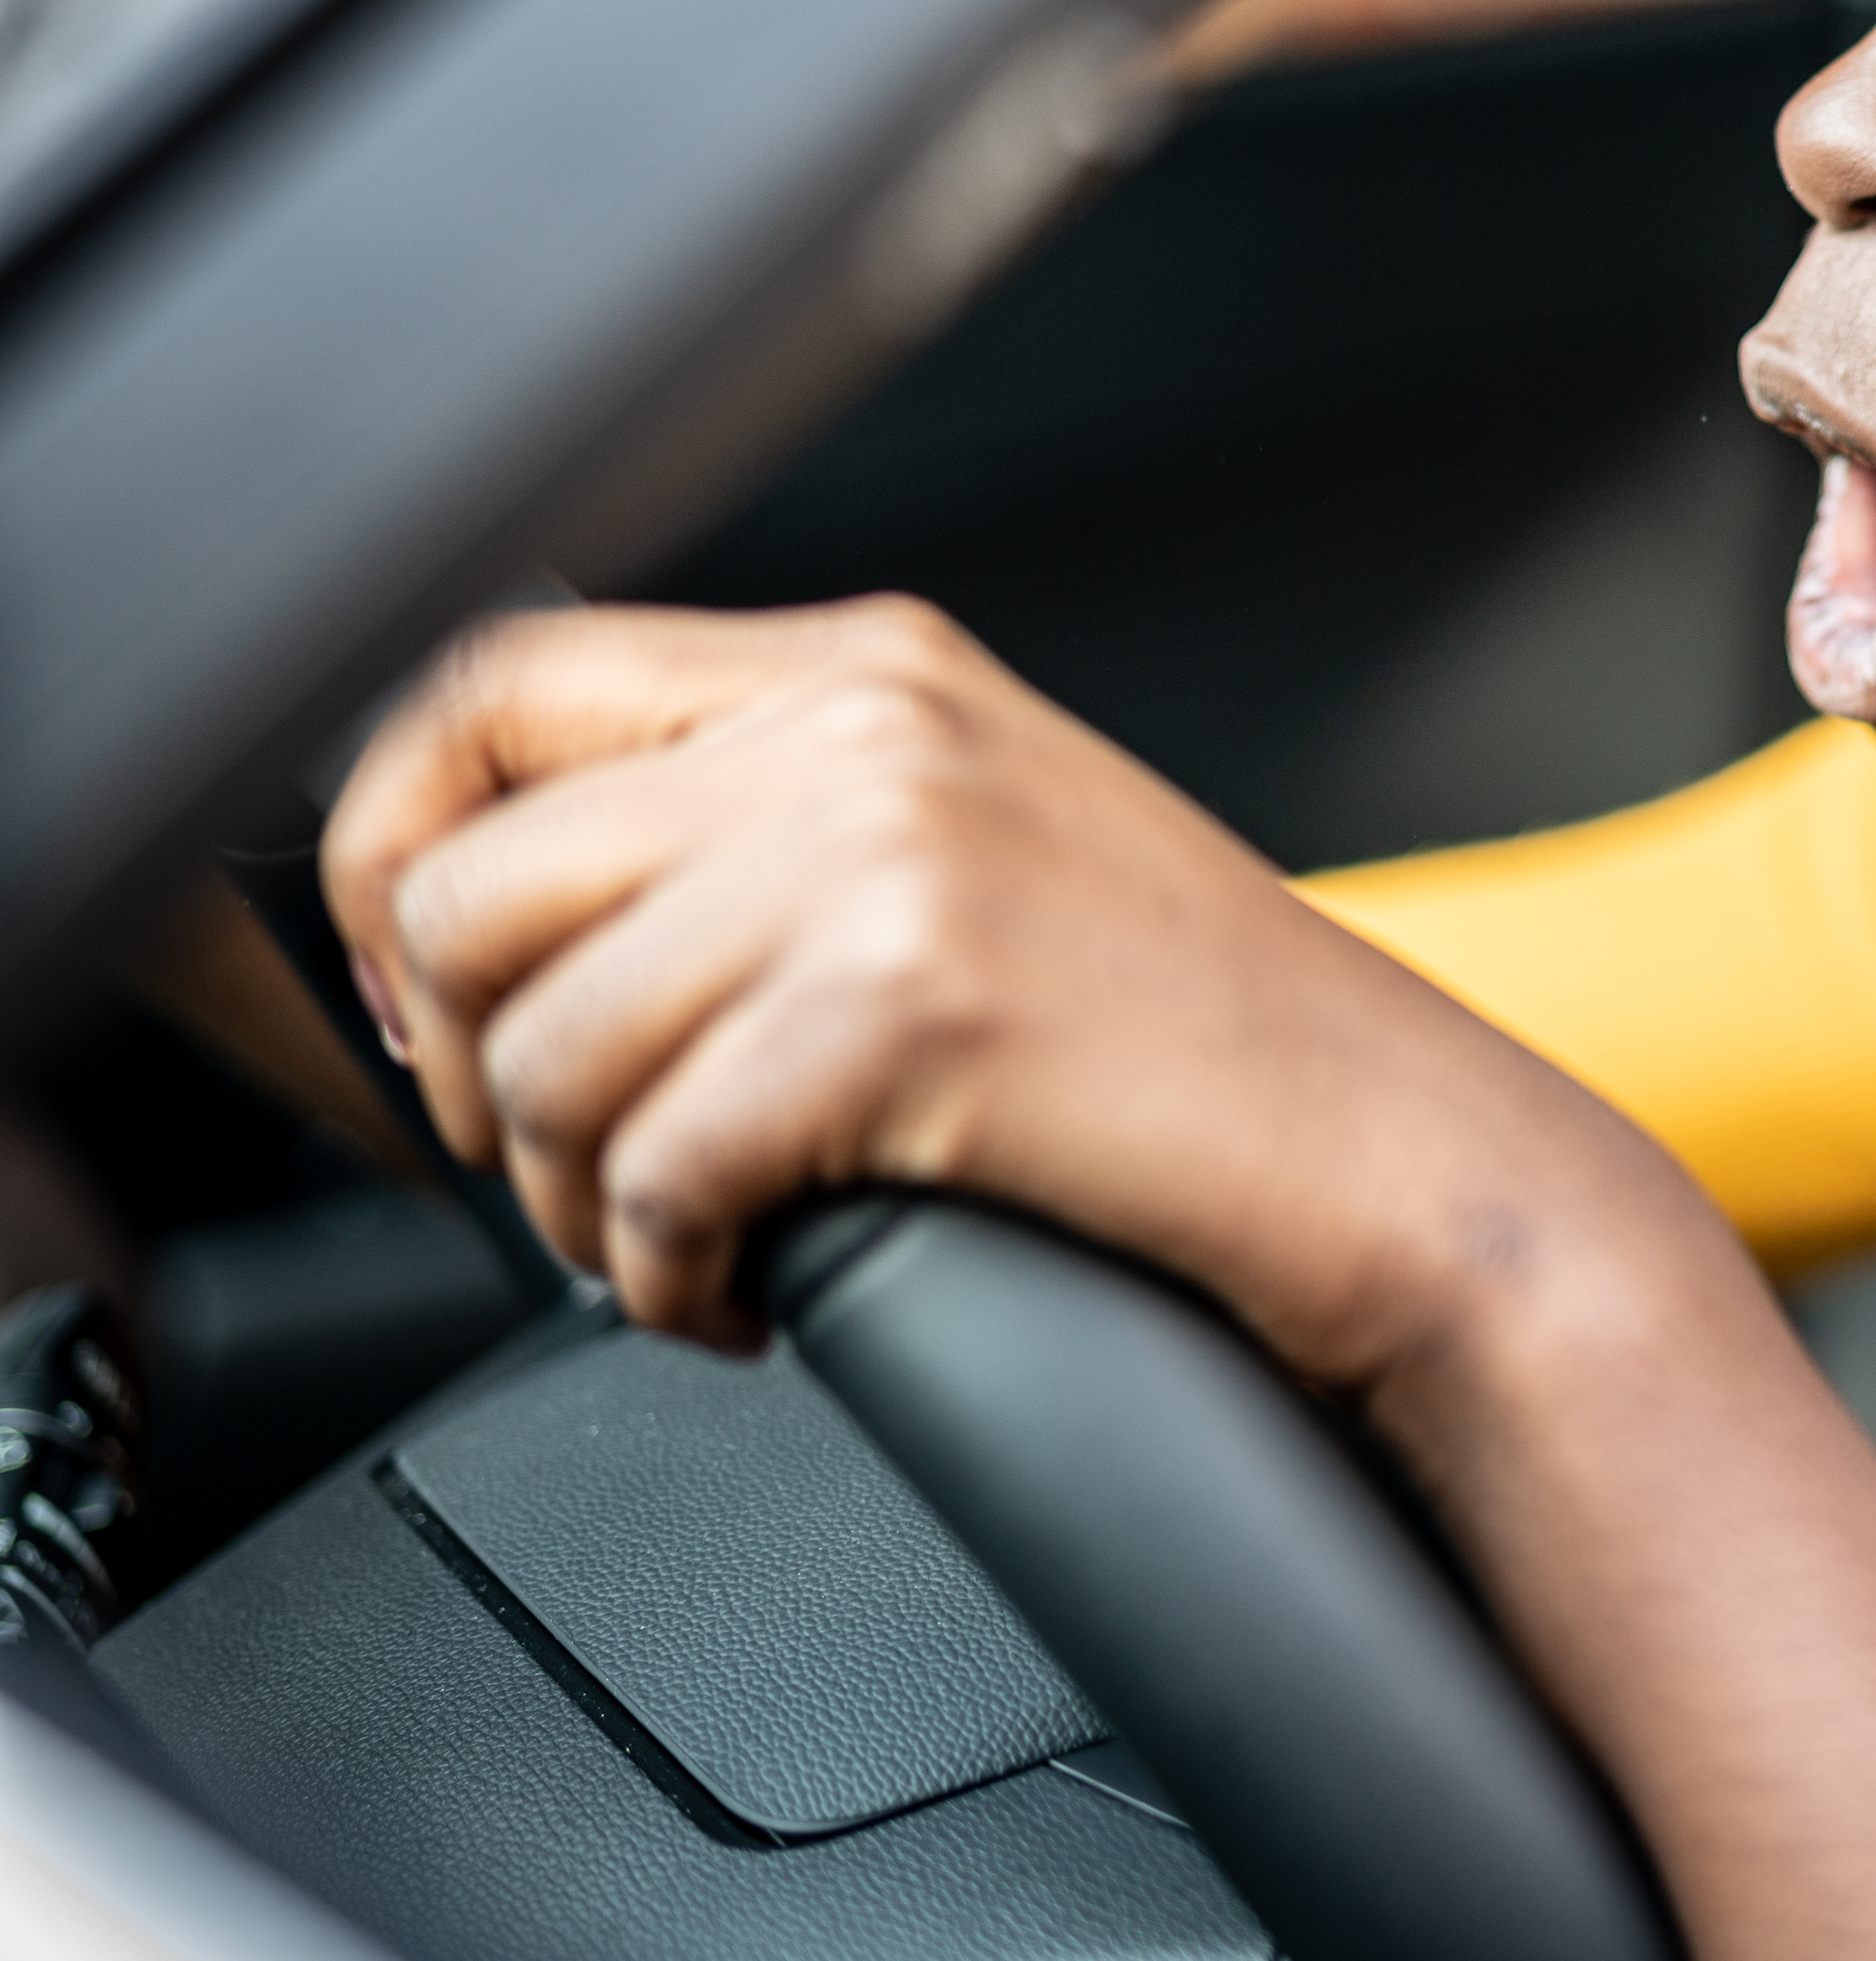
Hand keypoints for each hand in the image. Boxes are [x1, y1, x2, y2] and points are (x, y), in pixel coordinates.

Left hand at [322, 597, 1645, 1385]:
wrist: (1397, 1151)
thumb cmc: (1204, 1041)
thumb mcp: (980, 837)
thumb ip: (776, 814)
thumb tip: (512, 898)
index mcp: (876, 669)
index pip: (498, 682)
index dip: (394, 844)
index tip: (430, 986)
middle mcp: (868, 734)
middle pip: (477, 885)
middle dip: (472, 1072)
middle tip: (569, 1163)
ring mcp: (890, 861)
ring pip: (545, 1052)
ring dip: (575, 1201)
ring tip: (687, 1242)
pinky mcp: (909, 1011)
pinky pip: (654, 1174)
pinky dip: (663, 1277)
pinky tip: (751, 1292)